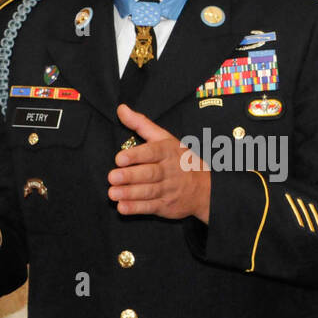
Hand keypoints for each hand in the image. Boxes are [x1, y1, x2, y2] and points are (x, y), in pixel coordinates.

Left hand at [108, 104, 210, 221]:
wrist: (205, 189)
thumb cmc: (180, 160)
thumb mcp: (164, 138)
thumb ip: (141, 124)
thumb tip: (121, 109)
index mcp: (167, 152)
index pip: (152, 152)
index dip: (136, 156)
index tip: (119, 158)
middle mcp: (169, 171)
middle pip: (150, 173)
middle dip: (130, 176)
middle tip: (112, 176)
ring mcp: (168, 190)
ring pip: (148, 191)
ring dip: (130, 193)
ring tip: (112, 193)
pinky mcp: (166, 206)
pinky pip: (150, 207)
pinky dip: (136, 208)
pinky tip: (122, 207)